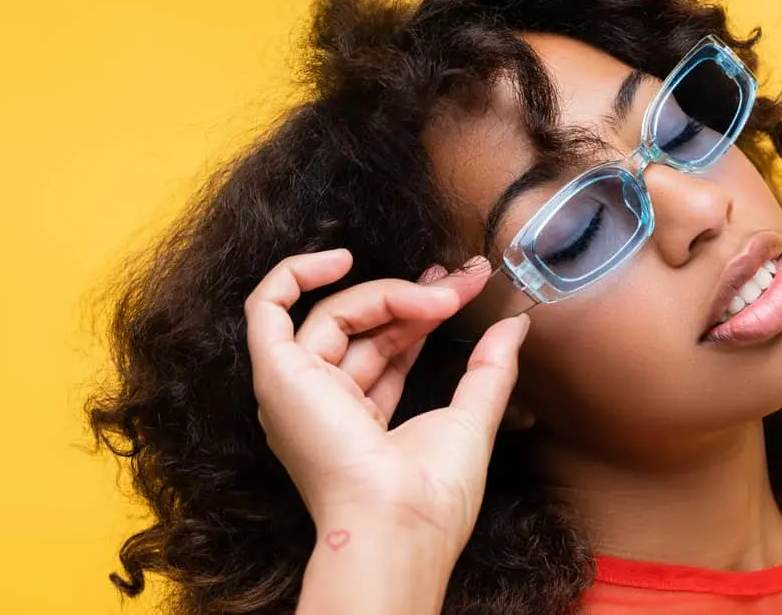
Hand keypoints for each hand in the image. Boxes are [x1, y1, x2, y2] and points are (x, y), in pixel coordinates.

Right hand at [245, 248, 528, 559]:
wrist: (400, 523)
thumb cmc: (432, 496)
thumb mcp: (470, 418)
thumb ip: (489, 368)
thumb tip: (514, 325)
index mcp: (358, 421)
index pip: (388, 347)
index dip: (422, 311)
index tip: (463, 286)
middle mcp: (321, 402)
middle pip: (364, 327)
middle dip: (415, 296)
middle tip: (464, 278)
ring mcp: (296, 388)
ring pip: (335, 313)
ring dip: (391, 293)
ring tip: (439, 292)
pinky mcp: (278, 374)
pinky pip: (267, 308)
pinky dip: (294, 275)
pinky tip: (340, 259)